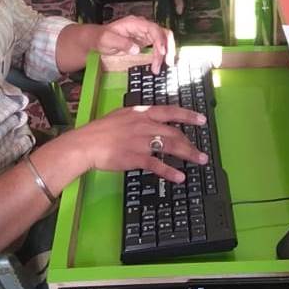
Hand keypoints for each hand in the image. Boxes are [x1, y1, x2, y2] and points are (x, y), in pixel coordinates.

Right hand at [80, 104, 208, 182]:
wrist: (86, 143)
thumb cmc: (100, 130)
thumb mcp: (122, 116)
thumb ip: (138, 117)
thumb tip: (151, 119)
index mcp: (141, 113)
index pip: (170, 111)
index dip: (188, 115)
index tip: (202, 119)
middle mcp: (144, 125)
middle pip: (174, 133)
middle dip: (191, 142)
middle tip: (202, 152)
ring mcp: (140, 141)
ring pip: (170, 146)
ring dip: (188, 154)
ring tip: (200, 161)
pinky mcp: (135, 157)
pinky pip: (157, 164)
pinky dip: (170, 171)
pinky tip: (179, 177)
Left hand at [89, 16, 174, 73]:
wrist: (98, 40)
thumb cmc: (102, 37)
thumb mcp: (108, 40)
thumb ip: (122, 43)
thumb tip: (137, 49)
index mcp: (135, 23)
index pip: (153, 29)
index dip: (160, 40)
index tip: (162, 52)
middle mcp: (143, 27)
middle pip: (163, 34)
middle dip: (167, 48)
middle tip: (167, 63)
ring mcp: (145, 34)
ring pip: (163, 41)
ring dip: (165, 54)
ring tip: (159, 68)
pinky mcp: (145, 42)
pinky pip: (158, 47)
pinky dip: (160, 56)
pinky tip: (158, 65)